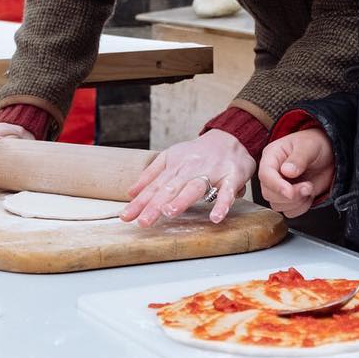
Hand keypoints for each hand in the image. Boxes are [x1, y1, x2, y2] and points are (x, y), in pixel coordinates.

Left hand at [121, 129, 255, 226]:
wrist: (232, 136)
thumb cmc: (199, 152)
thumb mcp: (171, 156)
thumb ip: (151, 174)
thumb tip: (130, 192)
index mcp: (176, 166)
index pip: (155, 187)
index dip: (140, 202)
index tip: (126, 217)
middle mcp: (191, 169)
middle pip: (171, 188)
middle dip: (156, 205)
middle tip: (143, 221)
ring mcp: (212, 172)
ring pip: (195, 186)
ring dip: (183, 199)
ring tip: (170, 212)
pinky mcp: (232, 176)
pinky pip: (227, 191)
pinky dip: (222, 204)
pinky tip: (215, 217)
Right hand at [258, 129, 334, 217]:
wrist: (329, 154)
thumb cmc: (315, 143)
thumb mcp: (309, 146)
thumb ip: (298, 158)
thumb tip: (286, 171)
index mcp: (272, 155)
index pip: (265, 174)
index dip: (276, 185)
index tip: (290, 192)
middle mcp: (273, 172)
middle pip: (269, 193)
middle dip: (290, 195)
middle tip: (308, 187)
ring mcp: (280, 186)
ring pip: (278, 205)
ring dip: (297, 202)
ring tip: (309, 187)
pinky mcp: (289, 198)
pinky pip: (289, 211)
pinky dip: (301, 207)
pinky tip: (309, 195)